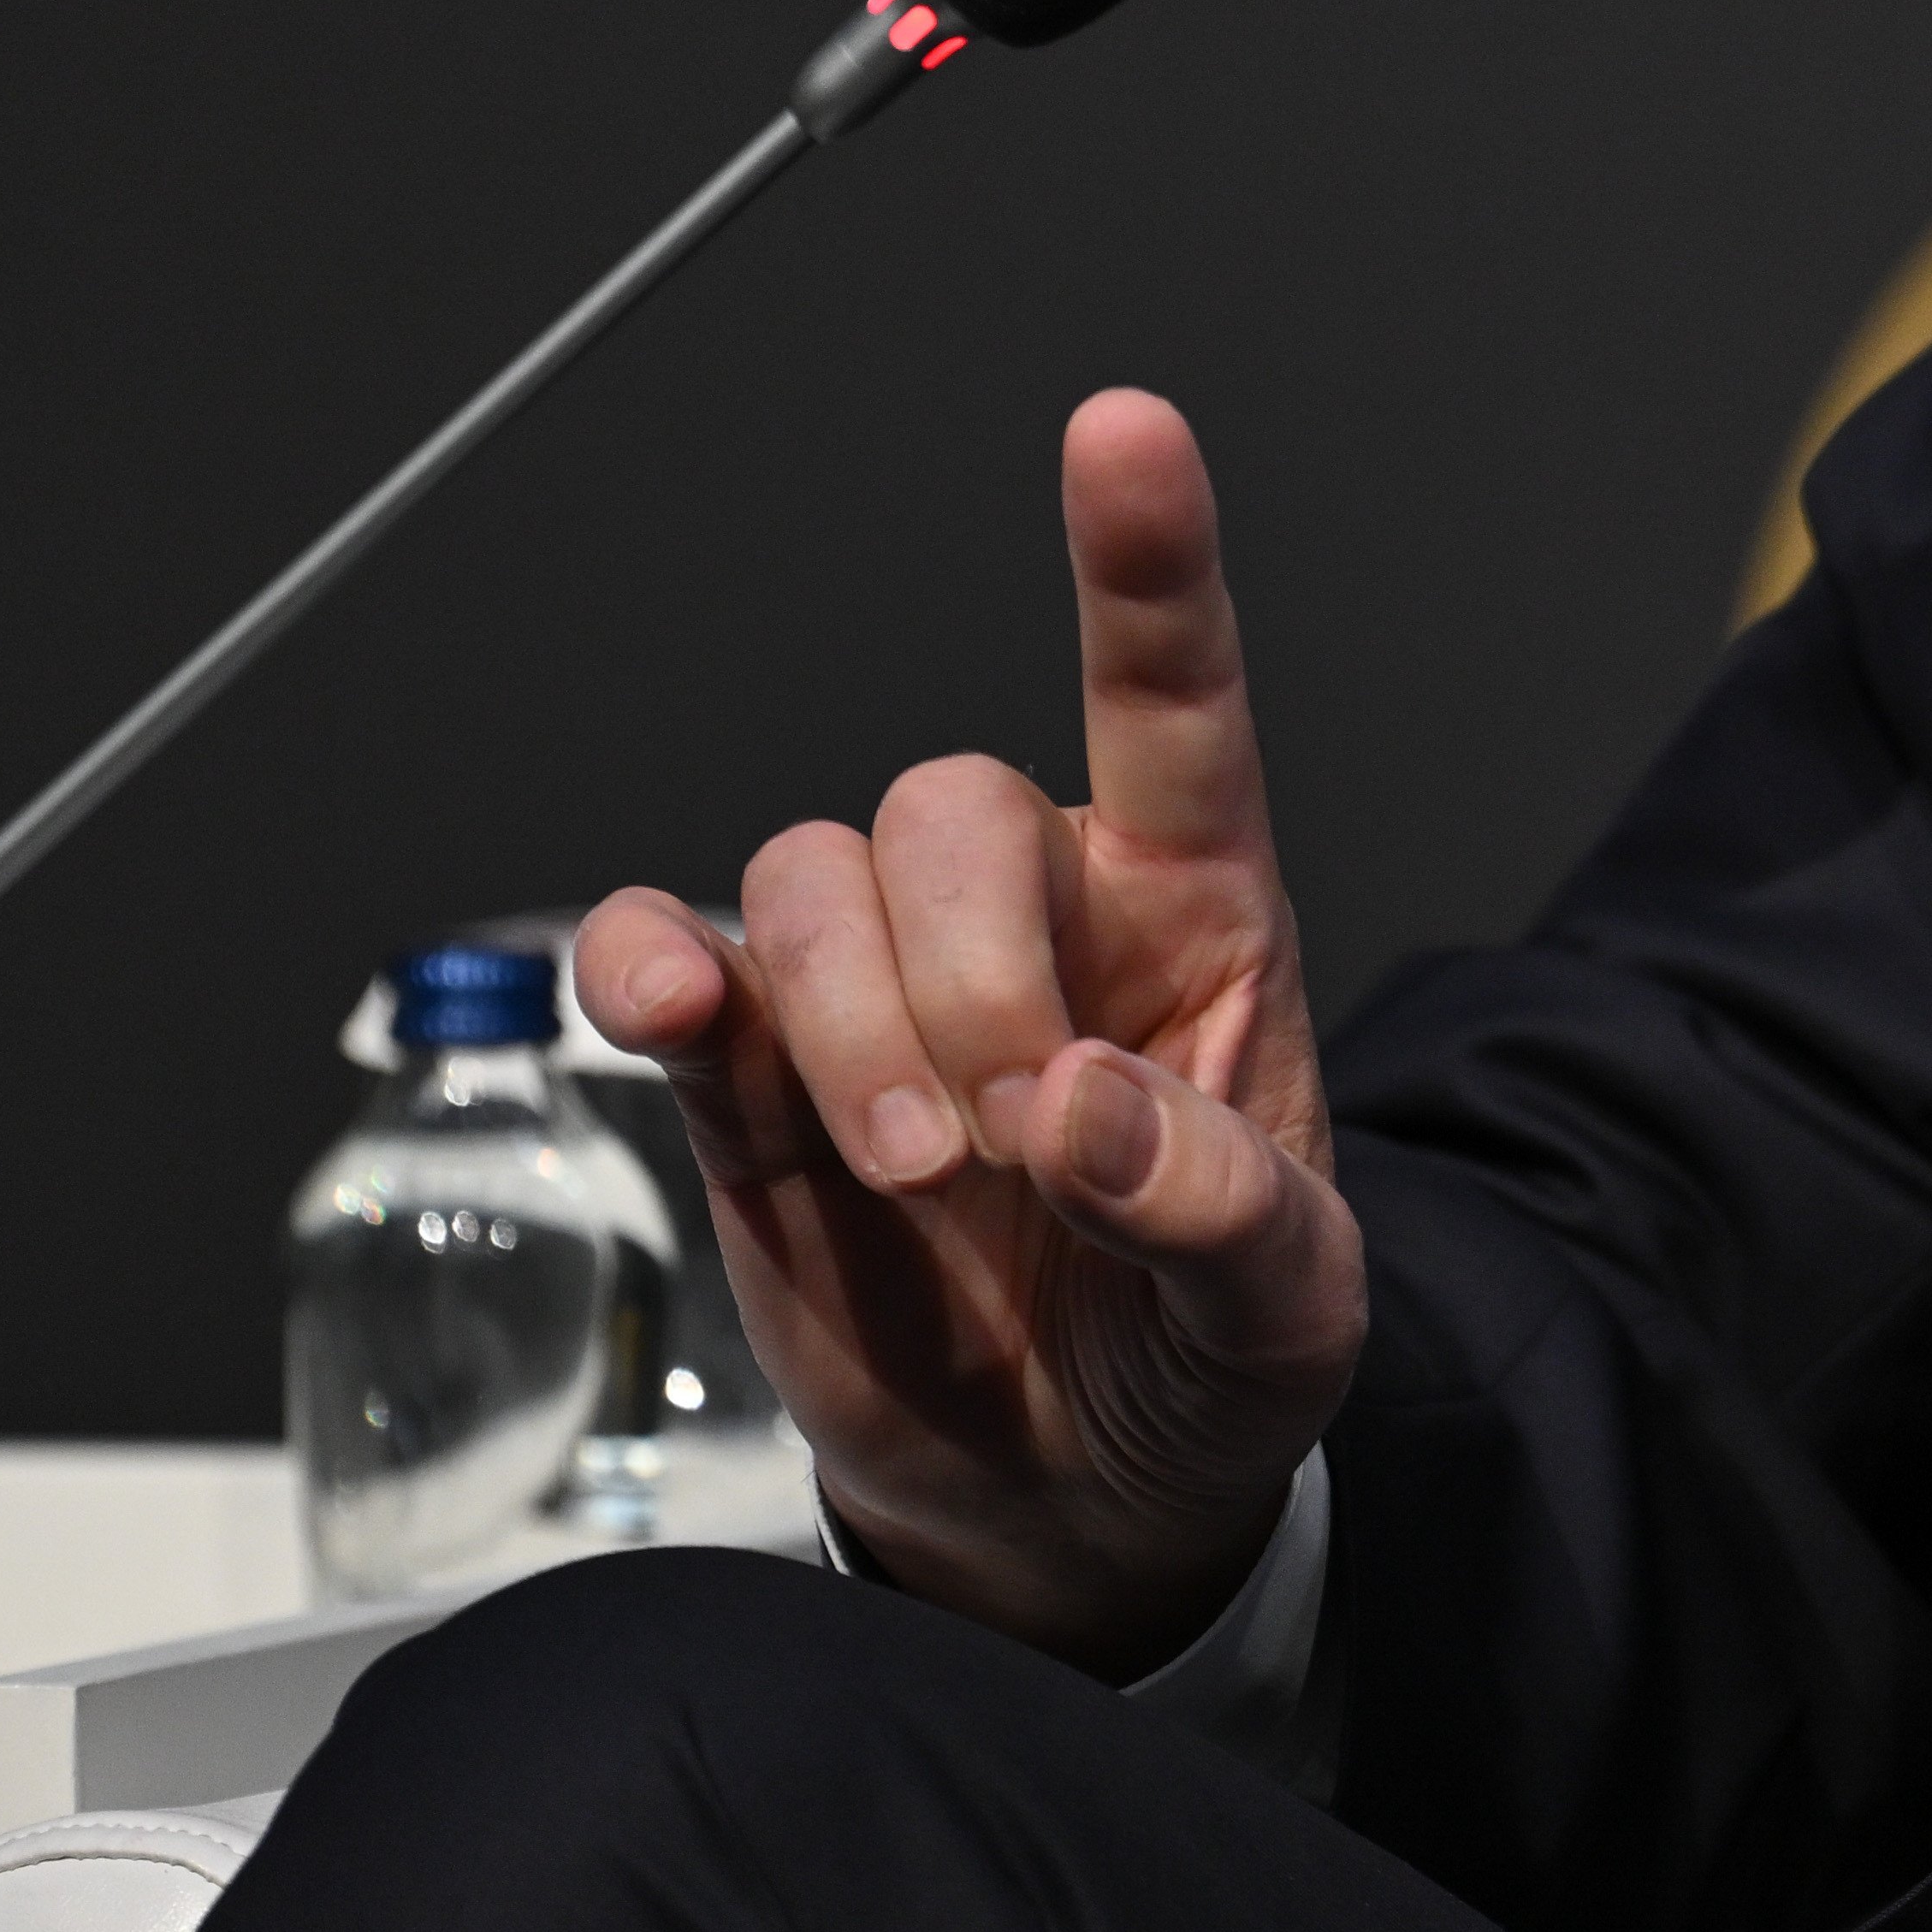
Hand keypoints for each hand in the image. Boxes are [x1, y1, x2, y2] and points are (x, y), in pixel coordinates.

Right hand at [573, 391, 1362, 1679]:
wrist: (1079, 1503)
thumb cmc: (1206, 1363)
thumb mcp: (1287, 1316)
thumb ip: (1220, 1215)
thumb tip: (1088, 1115)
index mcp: (1202, 923)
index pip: (1176, 701)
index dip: (1144, 564)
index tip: (1122, 429)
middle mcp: (1037, 918)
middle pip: (947, 810)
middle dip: (960, 974)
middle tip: (1005, 1147)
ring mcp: (881, 991)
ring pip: (807, 880)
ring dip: (838, 1019)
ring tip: (912, 1172)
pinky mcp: (751, 1080)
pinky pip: (664, 956)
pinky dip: (644, 971)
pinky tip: (672, 1022)